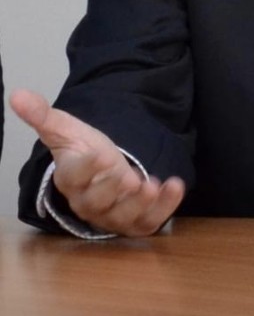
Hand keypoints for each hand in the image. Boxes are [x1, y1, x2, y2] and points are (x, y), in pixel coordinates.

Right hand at [10, 89, 184, 236]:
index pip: (74, 176)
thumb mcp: (67, 130)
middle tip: (128, 176)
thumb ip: (44, 115)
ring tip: (152, 186)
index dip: (87, 167)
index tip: (101, 153)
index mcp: (71, 179)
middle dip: (113, 188)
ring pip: (123, 217)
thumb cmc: (84, 150)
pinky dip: (165, 207)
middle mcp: (89, 202)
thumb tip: (17, 94)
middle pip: (98, 202)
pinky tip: (175, 186)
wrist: (106, 170)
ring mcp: (114, 214)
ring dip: (139, 203)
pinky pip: (150, 221)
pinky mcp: (136, 220)